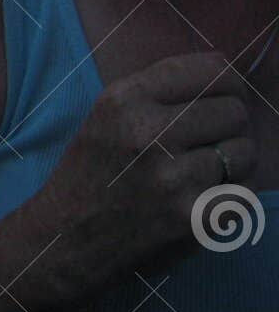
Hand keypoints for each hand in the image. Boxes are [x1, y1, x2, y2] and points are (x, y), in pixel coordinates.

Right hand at [24, 52, 254, 304]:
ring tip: (199, 174)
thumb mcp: (105, 117)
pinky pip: (245, 193)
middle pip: (234, 110)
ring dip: (231, 164)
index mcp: (124, 100)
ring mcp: (174, 178)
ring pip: (245, 152)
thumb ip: (156, 92)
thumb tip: (225, 76)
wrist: (67, 240)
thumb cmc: (91, 174)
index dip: (227, 83)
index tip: (223, 96)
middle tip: (205, 143)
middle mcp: (148, 133)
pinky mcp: (195, 219)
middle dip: (228, 126)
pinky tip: (201, 200)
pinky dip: (231, 197)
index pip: (211, 70)